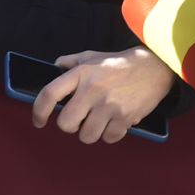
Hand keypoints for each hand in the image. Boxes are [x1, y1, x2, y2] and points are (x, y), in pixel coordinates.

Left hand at [33, 47, 175, 143]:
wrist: (155, 66)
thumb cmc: (121, 63)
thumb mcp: (94, 56)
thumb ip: (72, 62)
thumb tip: (55, 67)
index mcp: (82, 74)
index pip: (50, 94)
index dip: (39, 111)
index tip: (39, 121)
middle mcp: (93, 89)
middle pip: (66, 123)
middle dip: (70, 125)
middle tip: (79, 119)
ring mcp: (109, 105)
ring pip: (86, 136)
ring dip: (91, 132)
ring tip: (100, 120)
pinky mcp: (125, 117)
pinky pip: (108, 138)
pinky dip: (110, 134)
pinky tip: (115, 122)